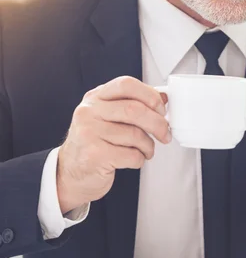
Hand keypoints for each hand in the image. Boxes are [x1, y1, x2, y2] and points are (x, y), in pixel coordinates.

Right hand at [57, 76, 170, 213]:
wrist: (69, 173)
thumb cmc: (94, 143)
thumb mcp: (108, 116)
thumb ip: (132, 104)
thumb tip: (163, 97)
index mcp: (95, 97)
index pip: (126, 84)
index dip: (149, 95)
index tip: (161, 108)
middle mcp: (89, 112)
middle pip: (135, 110)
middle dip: (157, 123)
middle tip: (165, 134)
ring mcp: (89, 133)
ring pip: (135, 135)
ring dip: (149, 145)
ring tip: (147, 150)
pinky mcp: (94, 155)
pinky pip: (131, 155)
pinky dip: (140, 159)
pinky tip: (134, 159)